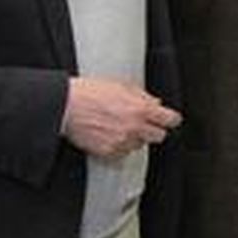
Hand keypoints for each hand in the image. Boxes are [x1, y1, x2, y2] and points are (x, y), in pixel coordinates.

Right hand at [62, 77, 180, 158]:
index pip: (171, 120)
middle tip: (144, 123)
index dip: (170, 119)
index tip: (168, 119)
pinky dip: (120, 145)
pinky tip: (110, 134)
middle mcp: (134, 127)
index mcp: (141, 109)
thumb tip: (156, 103)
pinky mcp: (109, 152)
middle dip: (154, 129)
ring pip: (140, 145)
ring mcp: (122, 141)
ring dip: (135, 137)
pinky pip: (123, 152)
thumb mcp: (121, 85)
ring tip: (119, 126)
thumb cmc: (90, 93)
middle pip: (159, 136)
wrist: (66, 107)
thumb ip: (142, 96)